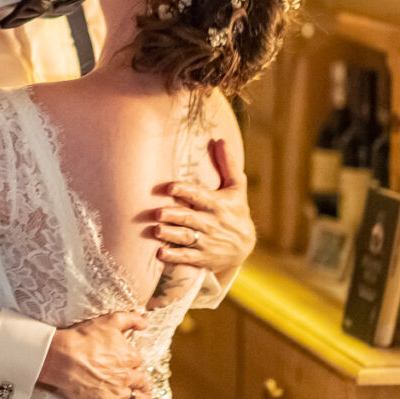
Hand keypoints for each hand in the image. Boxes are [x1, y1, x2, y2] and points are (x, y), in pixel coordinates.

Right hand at [38, 311, 152, 398]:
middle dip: (142, 380)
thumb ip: (131, 319)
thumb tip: (145, 322)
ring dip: (144, 398)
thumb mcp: (110, 320)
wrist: (63, 357)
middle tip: (140, 381)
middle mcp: (126, 375)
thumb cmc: (84, 338)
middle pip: (141, 380)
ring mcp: (117, 392)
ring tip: (145, 398)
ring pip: (138, 398)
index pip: (139, 360)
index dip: (134, 360)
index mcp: (129, 356)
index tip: (131, 361)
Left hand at [155, 139, 255, 273]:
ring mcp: (206, 242)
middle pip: (190, 219)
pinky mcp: (201, 258)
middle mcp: (212, 224)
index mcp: (219, 205)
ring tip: (156, 230)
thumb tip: (220, 139)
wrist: (244, 247)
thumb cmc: (236, 211)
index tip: (170, 186)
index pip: (200, 196)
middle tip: (157, 213)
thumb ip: (228, 165)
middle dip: (174, 216)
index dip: (185, 191)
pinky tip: (160, 253)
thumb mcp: (236, 189)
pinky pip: (186, 258)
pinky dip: (173, 257)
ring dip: (170, 235)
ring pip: (185, 238)